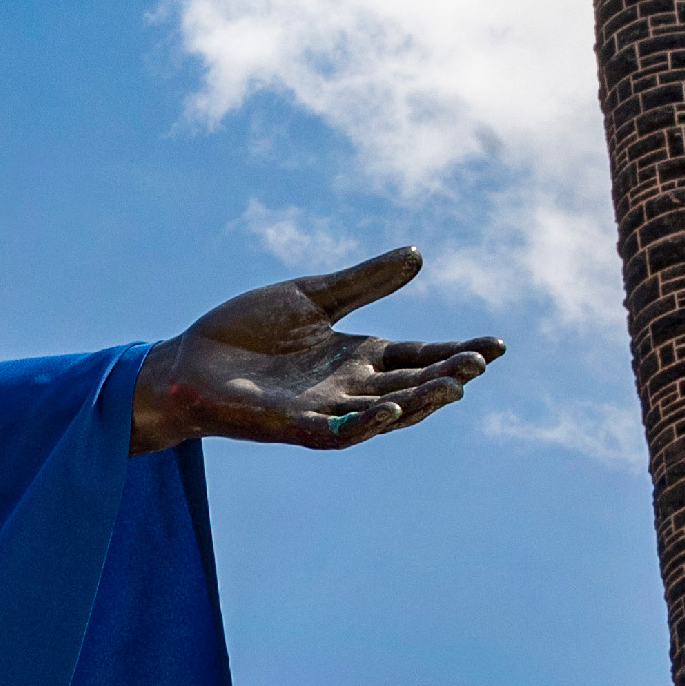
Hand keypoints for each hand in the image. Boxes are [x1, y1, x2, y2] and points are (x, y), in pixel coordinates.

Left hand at [130, 248, 501, 453]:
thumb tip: (417, 255)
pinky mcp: (296, 426)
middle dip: (449, 376)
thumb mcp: (311, 296)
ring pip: (388, 412)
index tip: (497, 345)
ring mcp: (326, 408)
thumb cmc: (244, 329)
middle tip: (482, 363)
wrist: (187, 359)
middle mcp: (350, 385)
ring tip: (456, 385)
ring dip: (422, 401)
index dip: (457, 351)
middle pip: (413, 385)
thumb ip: (364, 281)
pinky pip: (340, 431)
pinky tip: (392, 410)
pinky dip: (367, 423)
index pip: (420, 354)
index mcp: (358, 354)